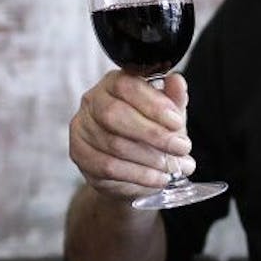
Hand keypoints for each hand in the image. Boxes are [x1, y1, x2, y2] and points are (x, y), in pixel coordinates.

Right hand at [69, 70, 195, 203]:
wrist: (132, 168)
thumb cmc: (149, 134)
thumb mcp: (167, 116)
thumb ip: (173, 99)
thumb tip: (177, 81)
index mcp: (114, 83)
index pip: (127, 86)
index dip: (153, 104)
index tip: (176, 122)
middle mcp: (92, 101)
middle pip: (115, 114)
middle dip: (152, 133)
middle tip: (180, 147)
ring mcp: (82, 128)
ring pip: (113, 143)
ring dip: (149, 158)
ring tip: (172, 166)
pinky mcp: (80, 154)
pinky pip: (108, 166)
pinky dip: (138, 175)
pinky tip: (157, 178)